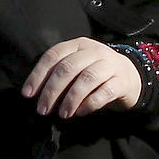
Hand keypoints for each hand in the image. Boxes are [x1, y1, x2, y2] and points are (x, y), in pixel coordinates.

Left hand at [23, 35, 146, 120]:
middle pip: (68, 68)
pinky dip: (89, 104)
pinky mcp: (122, 81)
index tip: (28, 94)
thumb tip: (35, 94)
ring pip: (86, 79)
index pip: (53, 55)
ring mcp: (110, 64)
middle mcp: (94, 51)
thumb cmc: (95, 74)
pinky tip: (80, 113)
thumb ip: (59, 74)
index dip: (38, 75)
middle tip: (43, 110)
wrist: (131, 77)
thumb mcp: (77, 68)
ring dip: (70, 99)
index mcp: (78, 45)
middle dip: (51, 90)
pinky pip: (104, 92)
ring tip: (62, 114)